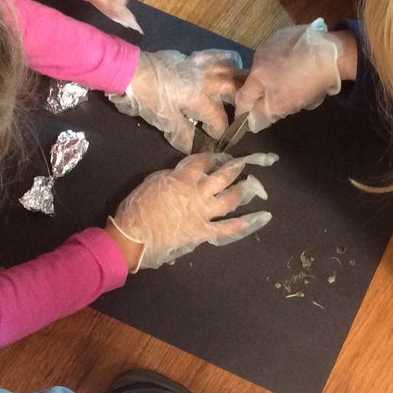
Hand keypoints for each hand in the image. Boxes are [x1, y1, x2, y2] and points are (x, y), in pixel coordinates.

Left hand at [109, 50, 241, 152]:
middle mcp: (203, 80)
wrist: (130, 71)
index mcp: (198, 98)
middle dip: (239, 100)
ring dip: (237, 76)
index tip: (219, 139)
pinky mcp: (188, 58)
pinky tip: (226, 64)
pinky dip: (221, 59)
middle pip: (230, 87)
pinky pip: (211, 56)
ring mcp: (197, 66)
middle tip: (241, 110)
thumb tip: (195, 147)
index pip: (218, 117)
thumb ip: (182, 134)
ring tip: (243, 85)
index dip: (221, 130)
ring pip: (225, 67)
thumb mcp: (164, 120)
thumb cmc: (147, 97)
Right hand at [110, 152, 276, 270]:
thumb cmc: (138, 207)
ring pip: (229, 200)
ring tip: (250, 184)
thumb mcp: (153, 182)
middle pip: (222, 177)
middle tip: (242, 163)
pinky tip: (258, 218)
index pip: (202, 162)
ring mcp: (203, 213)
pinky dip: (242, 224)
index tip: (215, 156)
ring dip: (241, 190)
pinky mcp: (203, 231)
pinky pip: (225, 228)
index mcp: (183, 178)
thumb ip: (172, 176)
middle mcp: (198, 193)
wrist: (134, 236)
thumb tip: (184, 174)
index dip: (210, 158)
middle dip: (234, 168)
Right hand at [234, 19, 342, 131]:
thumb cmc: (307, 83)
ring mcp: (271, 42)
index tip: (246, 116)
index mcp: (257, 75)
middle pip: (256, 80)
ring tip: (294, 77)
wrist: (332, 54)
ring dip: (275, 74)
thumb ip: (264, 112)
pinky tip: (300, 63)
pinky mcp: (284, 33)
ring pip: (267, 64)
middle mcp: (258, 56)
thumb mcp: (285, 105)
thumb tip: (252, 117)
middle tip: (281, 96)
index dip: (243, 109)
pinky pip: (279, 52)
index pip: (242, 97)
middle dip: (264, 90)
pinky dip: (285, 60)